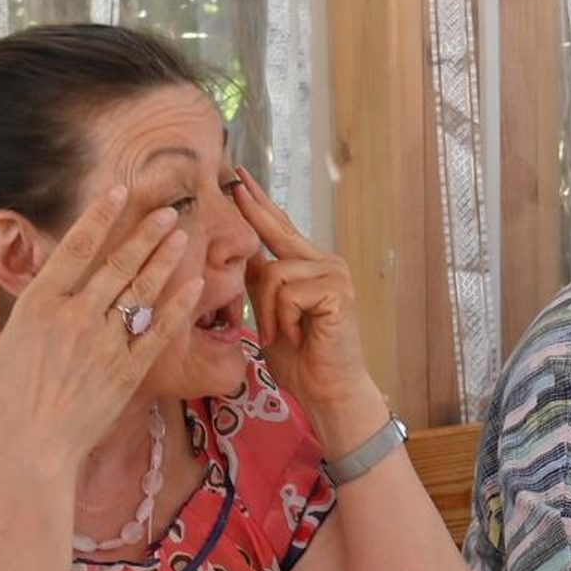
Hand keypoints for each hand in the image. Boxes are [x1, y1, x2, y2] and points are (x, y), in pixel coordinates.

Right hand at [0, 185, 200, 475]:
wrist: (29, 454)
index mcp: (37, 306)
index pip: (74, 249)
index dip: (100, 217)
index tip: (120, 192)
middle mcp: (75, 318)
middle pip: (118, 265)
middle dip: (146, 234)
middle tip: (169, 210)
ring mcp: (105, 344)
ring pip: (143, 292)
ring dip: (166, 260)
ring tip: (184, 235)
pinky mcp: (128, 371)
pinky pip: (160, 332)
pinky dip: (180, 306)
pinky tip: (196, 284)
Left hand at [235, 170, 380, 436]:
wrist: (328, 389)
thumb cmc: (301, 358)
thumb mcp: (270, 314)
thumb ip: (260, 283)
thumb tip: (241, 252)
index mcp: (311, 267)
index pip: (280, 228)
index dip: (259, 205)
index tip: (240, 180)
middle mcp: (326, 264)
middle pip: (277, 233)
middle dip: (252, 213)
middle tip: (233, 182)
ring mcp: (334, 275)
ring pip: (274, 272)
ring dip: (269, 310)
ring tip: (282, 334)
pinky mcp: (336, 291)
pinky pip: (288, 292)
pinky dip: (283, 318)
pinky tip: (299, 336)